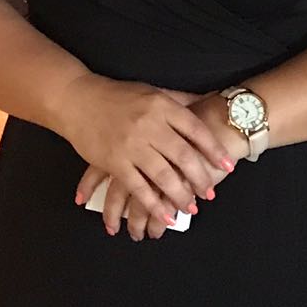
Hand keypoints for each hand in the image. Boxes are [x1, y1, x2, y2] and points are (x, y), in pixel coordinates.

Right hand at [61, 75, 234, 228]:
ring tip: (191, 207)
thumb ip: (180, 100)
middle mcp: (150, 125)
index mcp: (162, 106)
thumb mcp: (153, 91)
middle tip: (211, 193)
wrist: (78, 99)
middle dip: (200, 178)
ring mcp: (132, 145)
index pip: (196, 130)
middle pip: (183, 156)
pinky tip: (164, 215)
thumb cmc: (118, 95)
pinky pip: (138, 187)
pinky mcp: (114, 161)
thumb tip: (210, 99)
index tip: (227, 166)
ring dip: (180, 195)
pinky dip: (153, 204)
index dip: (213, 150)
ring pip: (163, 175)